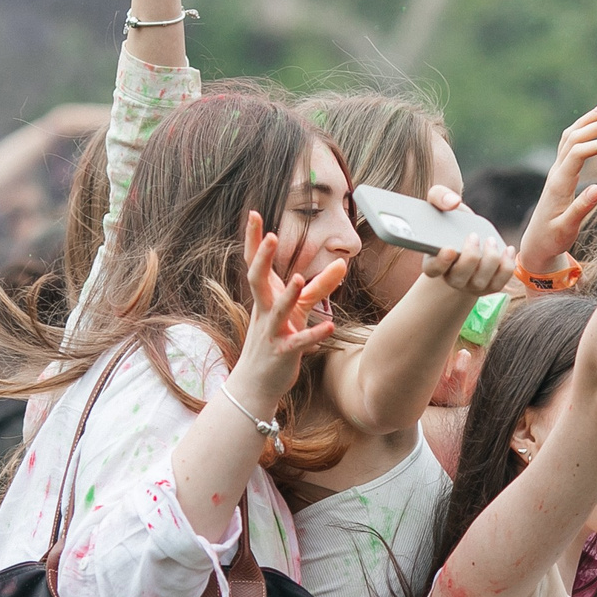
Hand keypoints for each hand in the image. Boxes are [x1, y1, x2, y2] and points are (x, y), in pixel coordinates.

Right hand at [225, 226, 345, 419]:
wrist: (256, 382)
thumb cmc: (277, 339)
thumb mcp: (298, 310)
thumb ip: (321, 286)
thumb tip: (342, 263)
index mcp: (264, 297)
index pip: (255, 263)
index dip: (254, 240)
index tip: (254, 213)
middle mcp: (264, 310)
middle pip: (257, 280)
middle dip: (263, 258)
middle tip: (272, 236)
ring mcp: (271, 332)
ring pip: (277, 311)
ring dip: (288, 296)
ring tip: (300, 278)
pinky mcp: (282, 353)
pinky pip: (298, 343)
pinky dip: (313, 335)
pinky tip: (330, 327)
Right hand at [419, 187, 515, 296]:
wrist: (468, 237)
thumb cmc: (452, 221)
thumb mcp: (441, 206)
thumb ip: (439, 197)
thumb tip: (454, 201)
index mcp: (433, 262)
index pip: (433, 269)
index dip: (441, 262)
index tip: (450, 249)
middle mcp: (451, 278)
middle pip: (460, 277)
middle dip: (470, 256)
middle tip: (474, 236)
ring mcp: (471, 286)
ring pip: (481, 280)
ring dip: (489, 259)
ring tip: (490, 240)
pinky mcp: (490, 286)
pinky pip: (501, 281)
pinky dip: (506, 265)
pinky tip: (506, 249)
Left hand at [519, 103, 596, 272]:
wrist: (537, 242)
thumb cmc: (553, 238)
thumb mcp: (567, 229)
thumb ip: (581, 209)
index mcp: (559, 184)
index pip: (577, 153)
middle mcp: (556, 172)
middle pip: (573, 138)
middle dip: (594, 126)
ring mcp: (557, 170)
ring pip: (569, 137)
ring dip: (587, 121)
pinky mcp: (560, 172)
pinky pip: (570, 144)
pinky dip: (583, 130)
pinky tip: (594, 126)